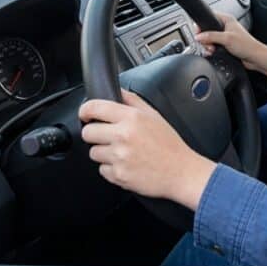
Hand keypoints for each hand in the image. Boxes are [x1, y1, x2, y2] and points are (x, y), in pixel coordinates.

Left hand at [79, 89, 215, 208]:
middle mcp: (123, 136)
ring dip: (103, 153)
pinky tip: (126, 164)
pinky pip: (102, 170)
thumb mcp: (154, 115)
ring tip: (122, 152)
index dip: (85, 111)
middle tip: (107, 136)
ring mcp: (119, 157)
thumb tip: (115, 91)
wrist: (181, 172)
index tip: (85, 115)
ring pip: (93, 153)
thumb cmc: (169, 145)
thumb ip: (132, 100)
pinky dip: (111, 168)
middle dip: (94, 134)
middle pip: (87, 132)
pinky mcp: (118, 175)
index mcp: (131, 118)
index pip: (94, 108)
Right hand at [194, 11, 266, 77]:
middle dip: (205, 38)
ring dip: (208, 45)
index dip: (202, 24)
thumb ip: (211, 36)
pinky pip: (213, 45)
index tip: (198, 32)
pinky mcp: (225, 45)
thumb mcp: (227, 39)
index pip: (209, 16)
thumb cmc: (247, 45)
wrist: (255, 58)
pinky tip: (213, 53)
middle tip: (208, 44)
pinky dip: (211, 49)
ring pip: (209, 39)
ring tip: (212, 49)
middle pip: (207, 29)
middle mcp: (225, 26)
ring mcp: (225, 36)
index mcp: (226, 19)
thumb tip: (198, 36)